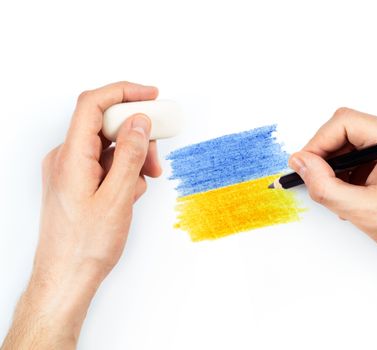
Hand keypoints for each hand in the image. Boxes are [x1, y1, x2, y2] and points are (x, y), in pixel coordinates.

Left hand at [2, 82, 161, 348]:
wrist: (66, 277)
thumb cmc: (85, 246)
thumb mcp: (117, 197)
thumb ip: (129, 155)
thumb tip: (140, 122)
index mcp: (70, 156)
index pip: (93, 104)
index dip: (124, 92)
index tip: (151, 96)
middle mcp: (67, 157)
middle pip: (106, 125)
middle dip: (137, 136)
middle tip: (157, 156)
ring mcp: (72, 170)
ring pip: (109, 146)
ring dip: (133, 157)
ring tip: (144, 182)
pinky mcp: (79, 182)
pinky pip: (105, 163)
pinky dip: (123, 171)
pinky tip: (130, 193)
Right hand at [290, 107, 376, 347]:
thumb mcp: (360, 210)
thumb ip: (323, 185)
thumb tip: (300, 162)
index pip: (345, 122)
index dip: (318, 143)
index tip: (304, 165)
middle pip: (350, 130)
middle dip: (328, 156)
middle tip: (317, 181)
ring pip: (358, 144)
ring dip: (341, 167)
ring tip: (339, 196)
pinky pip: (370, 155)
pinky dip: (355, 172)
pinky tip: (354, 195)